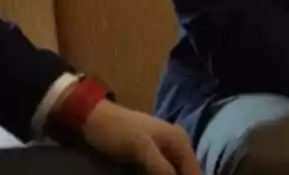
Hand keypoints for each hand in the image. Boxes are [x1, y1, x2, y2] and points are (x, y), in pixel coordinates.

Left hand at [78, 100, 200, 174]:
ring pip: (173, 173)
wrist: (93, 119)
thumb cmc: (118, 131)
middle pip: (185, 173)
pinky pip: (162, 173)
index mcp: (179, 140)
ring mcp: (164, 150)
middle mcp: (177, 145)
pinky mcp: (151, 157)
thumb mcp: (142, 149)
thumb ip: (163, 169)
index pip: (195, 173)